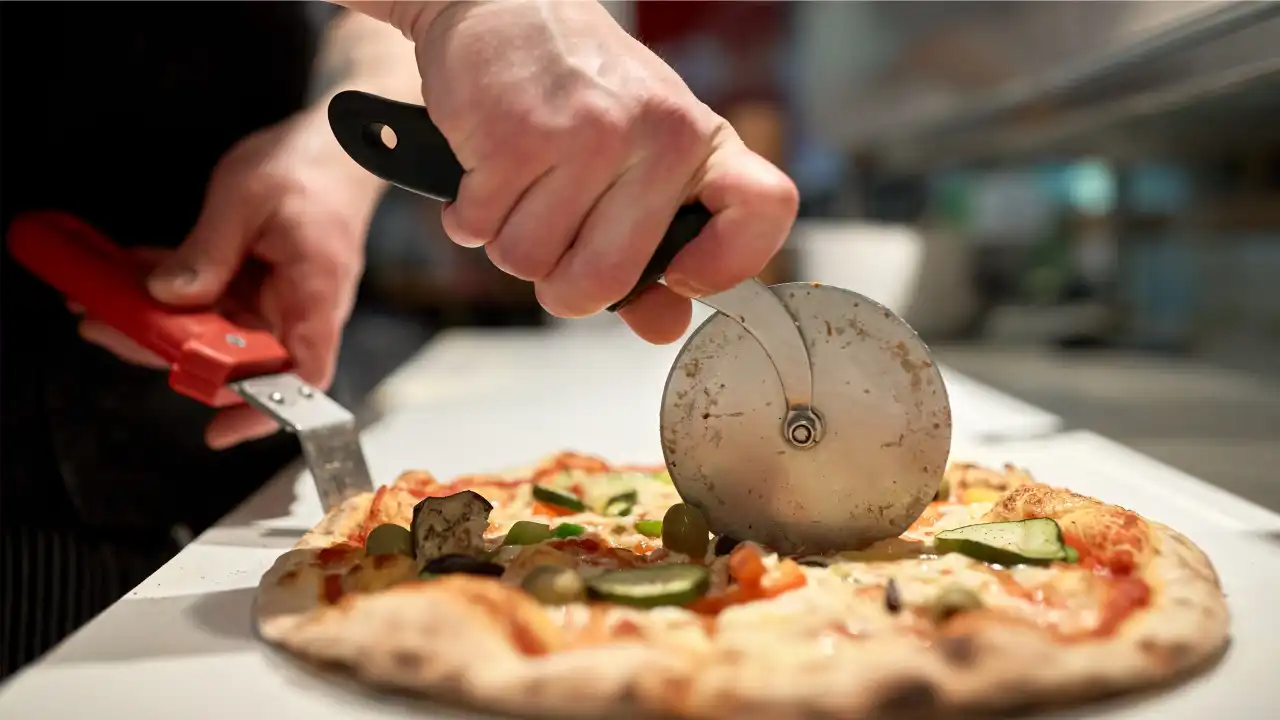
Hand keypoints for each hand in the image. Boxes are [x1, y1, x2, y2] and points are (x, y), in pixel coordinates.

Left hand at [78, 106, 382, 448]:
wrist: (342, 145)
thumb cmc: (312, 166)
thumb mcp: (246, 197)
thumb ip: (207, 250)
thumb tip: (168, 296)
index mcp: (316, 292)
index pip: (304, 375)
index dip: (264, 410)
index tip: (219, 430)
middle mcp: (302, 309)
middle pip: (242, 361)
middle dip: (173, 356)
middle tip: (111, 332)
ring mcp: (280, 300)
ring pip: (219, 336)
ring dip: (162, 326)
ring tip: (103, 306)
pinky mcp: (260, 285)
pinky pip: (215, 305)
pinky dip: (173, 297)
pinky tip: (130, 279)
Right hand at [407, 0, 798, 343]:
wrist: (503, 6)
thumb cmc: (577, 91)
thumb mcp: (640, 157)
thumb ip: (656, 250)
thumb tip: (663, 327)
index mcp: (700, 141)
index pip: (763, 211)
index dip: (726, 268)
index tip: (681, 280)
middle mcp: (656, 135)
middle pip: (604, 281)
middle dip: (562, 286)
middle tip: (554, 245)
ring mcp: (587, 134)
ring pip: (529, 263)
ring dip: (509, 243)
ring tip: (520, 188)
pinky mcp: (515, 135)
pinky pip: (481, 231)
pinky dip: (470, 217)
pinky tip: (487, 170)